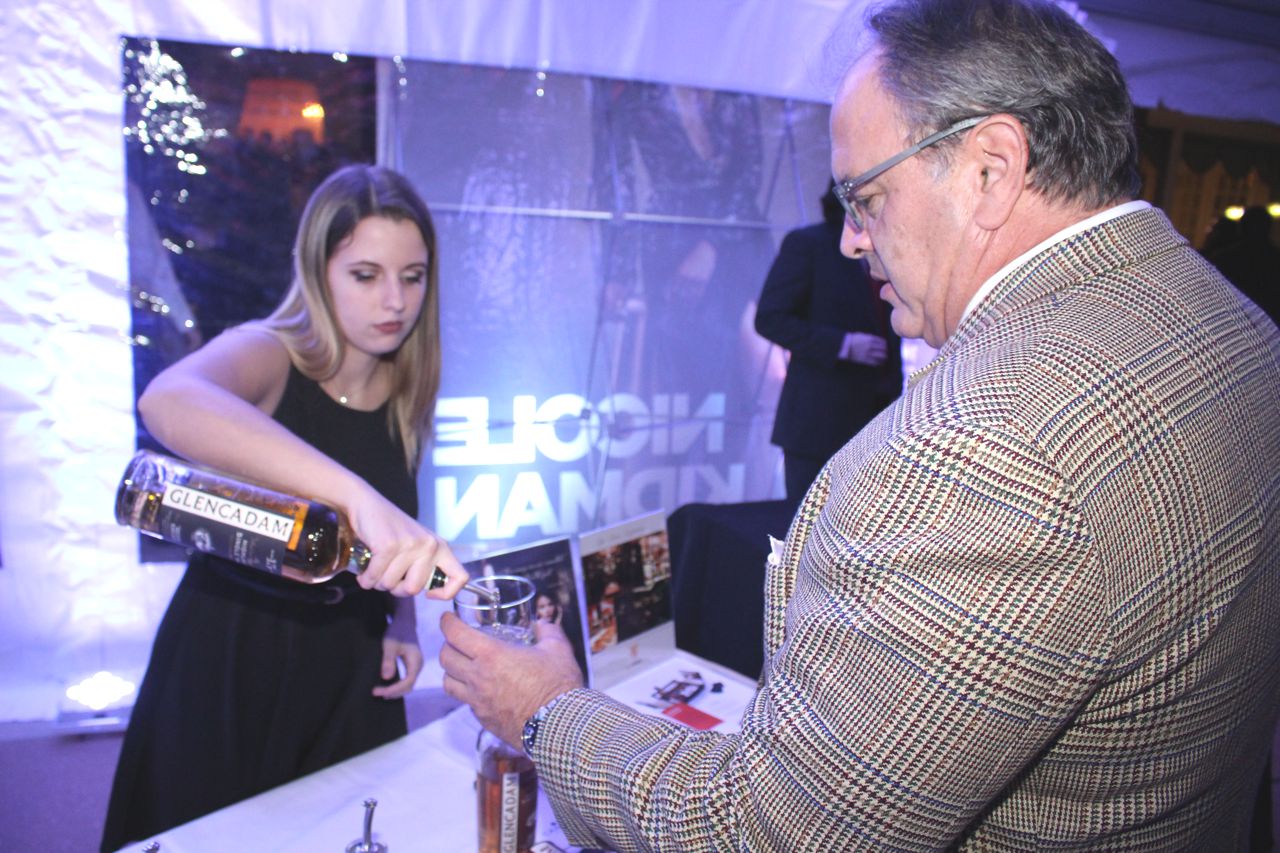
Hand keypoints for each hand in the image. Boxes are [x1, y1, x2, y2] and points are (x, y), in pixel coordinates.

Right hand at [346, 487, 468, 598]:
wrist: (366, 505)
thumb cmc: (389, 529)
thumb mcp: (417, 545)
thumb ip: (424, 566)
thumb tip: (426, 593)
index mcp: (440, 548)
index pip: (460, 578)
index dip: (445, 593)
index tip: (428, 594)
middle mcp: (430, 546)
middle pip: (414, 589)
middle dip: (395, 589)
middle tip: (387, 576)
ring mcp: (410, 545)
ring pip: (390, 585)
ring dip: (377, 582)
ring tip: (375, 567)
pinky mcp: (389, 546)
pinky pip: (375, 577)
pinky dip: (365, 579)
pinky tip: (364, 572)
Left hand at [373, 636, 422, 698]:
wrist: (404, 622)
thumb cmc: (397, 631)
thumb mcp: (390, 645)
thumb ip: (388, 661)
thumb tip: (386, 678)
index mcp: (415, 661)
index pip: (407, 682)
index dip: (393, 690)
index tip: (378, 692)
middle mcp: (418, 665)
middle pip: (409, 686)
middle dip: (393, 692)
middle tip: (375, 693)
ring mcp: (416, 666)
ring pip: (408, 685)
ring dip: (395, 691)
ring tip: (380, 693)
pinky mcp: (412, 665)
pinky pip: (407, 680)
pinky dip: (397, 686)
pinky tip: (387, 687)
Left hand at [440, 612, 583, 746]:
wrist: (559, 726)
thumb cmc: (557, 686)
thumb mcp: (558, 650)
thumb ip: (548, 632)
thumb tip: (542, 625)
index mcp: (492, 655)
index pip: (455, 634)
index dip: (447, 622)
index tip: (448, 618)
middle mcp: (478, 678)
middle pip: (445, 658)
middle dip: (447, 645)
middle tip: (456, 640)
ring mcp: (478, 702)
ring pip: (448, 683)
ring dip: (451, 671)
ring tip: (462, 666)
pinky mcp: (483, 720)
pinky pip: (466, 702)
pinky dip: (467, 693)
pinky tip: (482, 690)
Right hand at [840, 332, 887, 365]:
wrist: (844, 346)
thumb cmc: (852, 340)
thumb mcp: (862, 335)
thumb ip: (870, 338)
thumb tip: (878, 341)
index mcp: (870, 339)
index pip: (883, 342)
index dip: (885, 344)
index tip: (886, 346)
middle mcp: (870, 346)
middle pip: (883, 349)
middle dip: (886, 351)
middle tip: (887, 352)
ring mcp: (868, 353)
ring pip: (881, 356)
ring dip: (884, 358)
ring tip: (885, 358)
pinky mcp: (865, 360)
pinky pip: (875, 362)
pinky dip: (879, 363)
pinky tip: (880, 363)